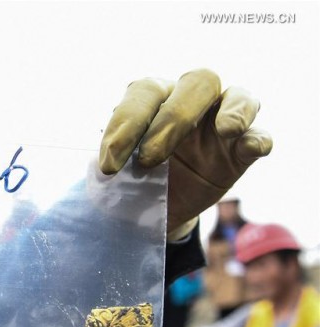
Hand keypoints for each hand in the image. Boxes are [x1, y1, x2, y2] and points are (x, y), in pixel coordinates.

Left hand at [99, 69, 272, 236]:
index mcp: (155, 98)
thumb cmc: (133, 178)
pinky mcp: (241, 151)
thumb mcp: (117, 170)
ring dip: (232, 111)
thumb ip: (113, 159)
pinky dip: (257, 138)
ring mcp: (221, 123)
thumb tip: (101, 163)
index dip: (126, 124)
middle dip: (173, 119)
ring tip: (224, 130)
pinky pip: (259, 136)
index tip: (109, 164)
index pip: (145, 92)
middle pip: (197, 82)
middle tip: (150, 159)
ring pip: (238, 96)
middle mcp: (191, 101)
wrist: (157, 208)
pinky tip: (248, 147)